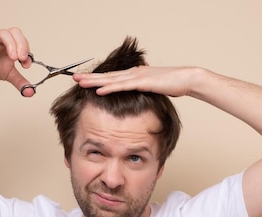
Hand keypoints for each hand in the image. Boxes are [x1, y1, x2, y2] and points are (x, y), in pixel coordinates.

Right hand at [0, 28, 34, 96]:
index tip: (26, 65)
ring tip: (13, 59)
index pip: (23, 40)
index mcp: (12, 43)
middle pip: (15, 31)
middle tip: (22, 59)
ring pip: (2, 33)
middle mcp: (3, 39)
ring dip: (11, 45)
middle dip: (22, 44)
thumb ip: (20, 82)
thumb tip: (31, 93)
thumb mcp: (10, 75)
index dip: (27, 51)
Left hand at [73, 66, 198, 97]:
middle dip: (90, 78)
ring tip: (80, 83)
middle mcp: (133, 73)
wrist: (187, 79)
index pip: (112, 77)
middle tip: (74, 78)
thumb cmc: (173, 84)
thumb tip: (135, 98)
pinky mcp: (143, 82)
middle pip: (107, 76)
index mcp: (134, 75)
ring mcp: (137, 77)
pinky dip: (109, 88)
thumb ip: (143, 91)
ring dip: (94, 81)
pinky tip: (98, 90)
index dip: (97, 78)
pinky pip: (122, 87)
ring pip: (111, 80)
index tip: (84, 80)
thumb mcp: (153, 89)